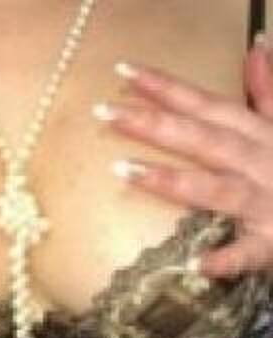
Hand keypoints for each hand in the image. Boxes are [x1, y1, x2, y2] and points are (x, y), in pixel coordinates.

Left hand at [93, 35, 272, 277]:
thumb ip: (268, 94)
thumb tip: (256, 48)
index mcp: (261, 136)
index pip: (207, 106)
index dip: (168, 87)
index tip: (123, 70)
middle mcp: (262, 163)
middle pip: (203, 139)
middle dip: (156, 124)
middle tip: (105, 111)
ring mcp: (268, 204)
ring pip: (216, 189)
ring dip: (173, 180)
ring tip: (123, 170)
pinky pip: (248, 253)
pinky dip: (225, 259)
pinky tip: (195, 265)